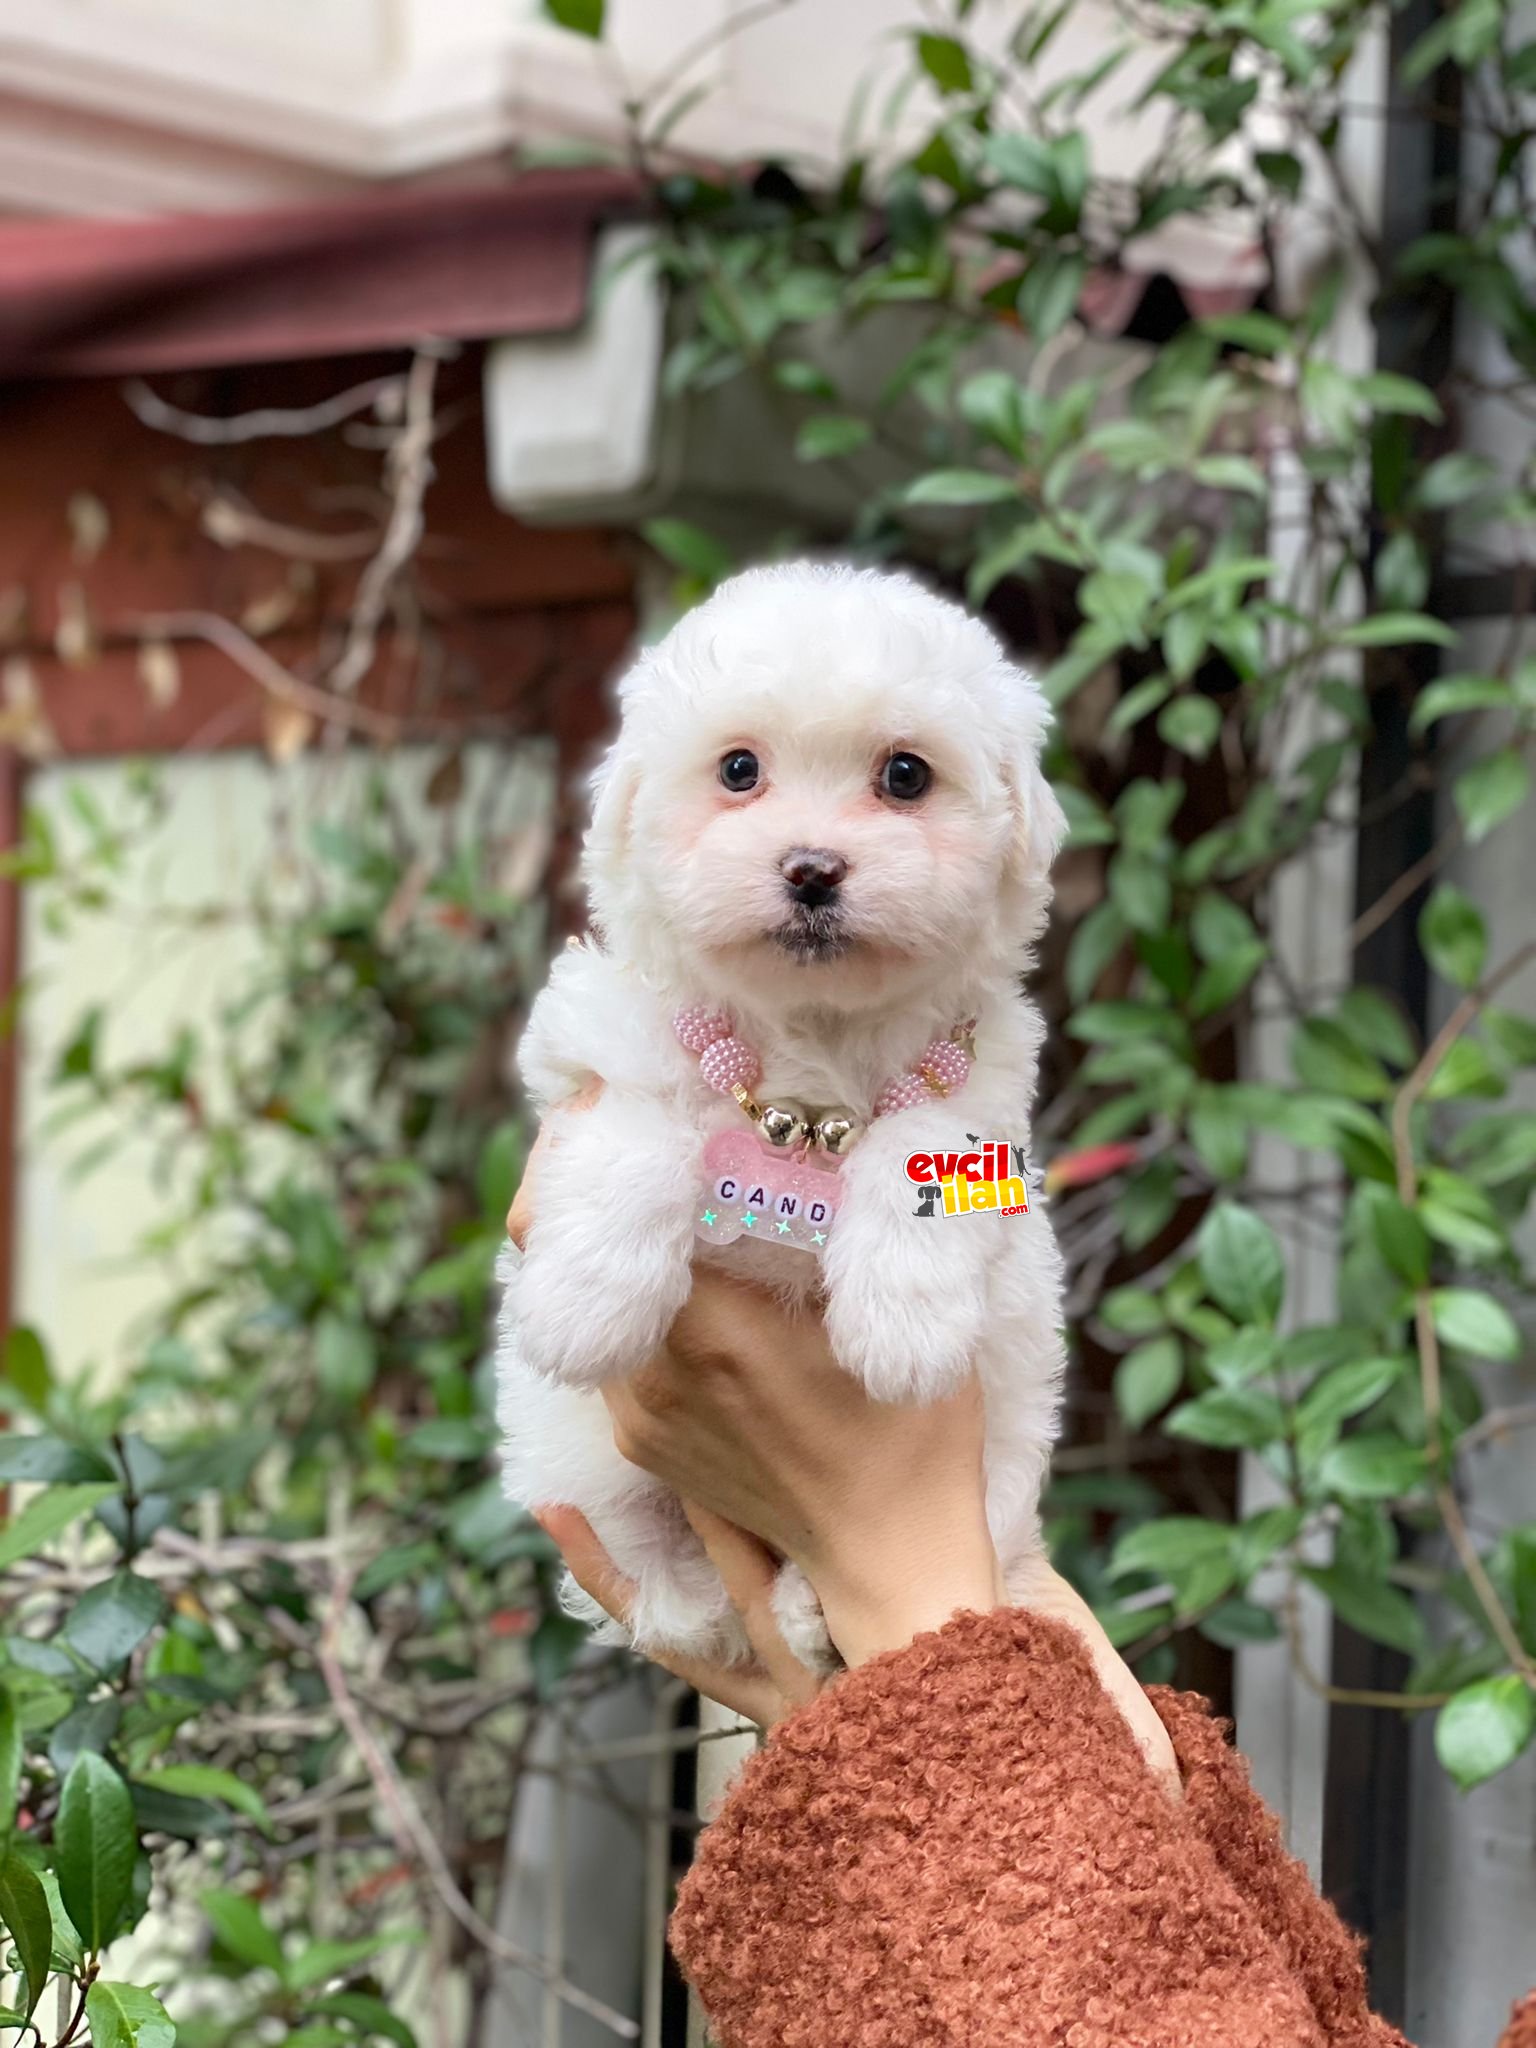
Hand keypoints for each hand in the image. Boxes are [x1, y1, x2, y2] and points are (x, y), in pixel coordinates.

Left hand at [510, 1095, 1179, 1788]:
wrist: (890, 1562)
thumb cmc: (915, 1435)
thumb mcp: (895, 1313)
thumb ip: (845, 1223)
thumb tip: (803, 1135)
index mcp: (709, 1332)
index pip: (606, 1216)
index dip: (595, 1142)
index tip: (611, 1090)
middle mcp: (652, 1375)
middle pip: (564, 1252)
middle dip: (586, 1176)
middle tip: (621, 1116)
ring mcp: (638, 1413)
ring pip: (581, 1298)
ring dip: (604, 1238)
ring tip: (646, 1180)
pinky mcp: (642, 1440)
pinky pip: (607, 1341)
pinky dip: (623, 1293)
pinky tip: (670, 1261)